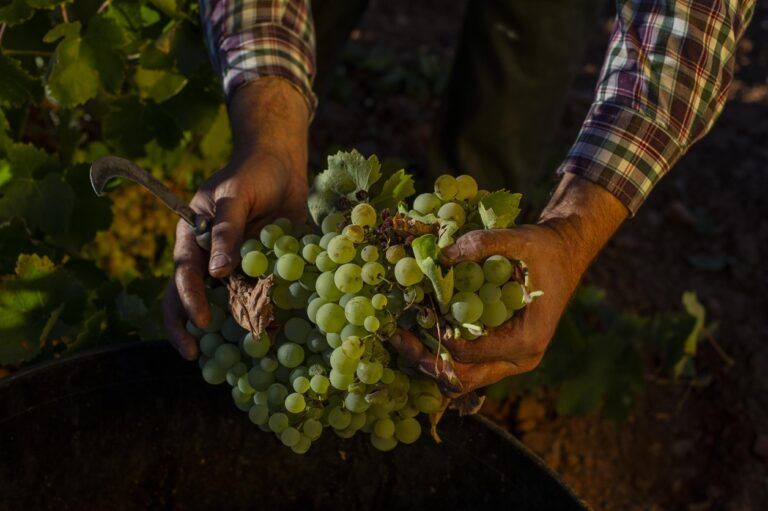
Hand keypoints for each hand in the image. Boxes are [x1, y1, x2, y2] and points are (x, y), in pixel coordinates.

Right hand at [163, 78, 309, 359]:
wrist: (280, 166)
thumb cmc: (251, 174)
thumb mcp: (234, 197)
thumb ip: (225, 231)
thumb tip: (216, 272)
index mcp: (192, 238)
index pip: (184, 275)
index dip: (189, 301)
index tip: (201, 322)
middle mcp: (208, 257)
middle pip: (190, 297)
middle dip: (189, 328)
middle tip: (197, 355)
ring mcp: (233, 266)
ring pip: (223, 303)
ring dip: (227, 327)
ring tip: (236, 356)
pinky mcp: (259, 270)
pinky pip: (255, 296)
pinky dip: (261, 314)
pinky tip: (271, 333)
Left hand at [389, 174, 627, 392]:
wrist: (566, 254)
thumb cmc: (545, 249)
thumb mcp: (520, 239)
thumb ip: (483, 244)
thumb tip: (442, 255)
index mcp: (525, 340)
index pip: (469, 353)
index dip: (437, 336)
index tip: (415, 313)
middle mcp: (520, 359)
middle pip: (463, 379)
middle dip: (426, 360)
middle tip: (396, 337)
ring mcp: (511, 360)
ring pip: (463, 379)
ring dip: (431, 361)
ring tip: (403, 337)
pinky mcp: (502, 354)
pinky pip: (469, 366)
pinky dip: (443, 354)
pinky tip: (421, 332)